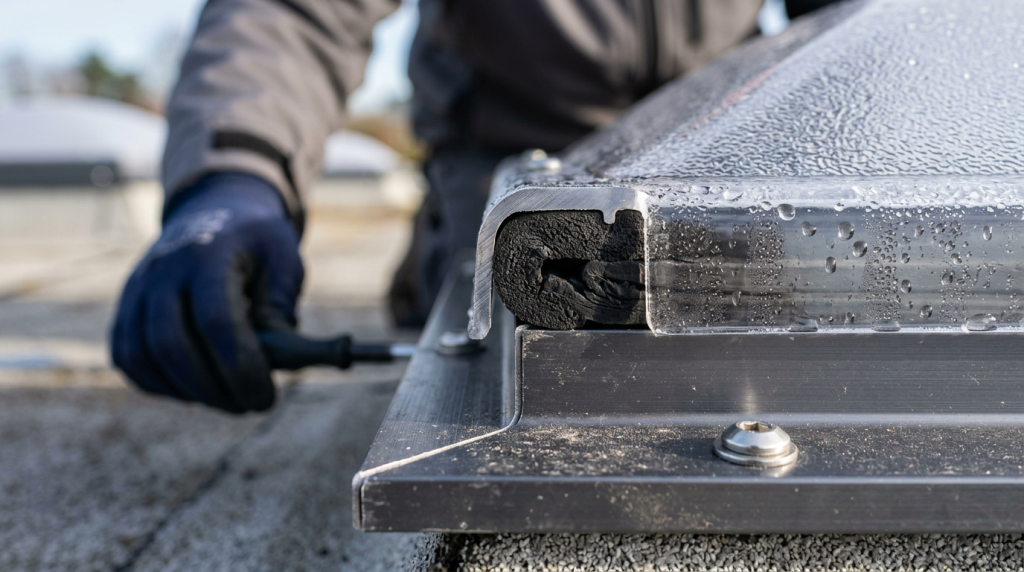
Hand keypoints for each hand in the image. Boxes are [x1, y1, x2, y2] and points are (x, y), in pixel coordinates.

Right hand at [111, 172, 303, 412]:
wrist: (211, 211)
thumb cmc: (257, 244)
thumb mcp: (284, 260)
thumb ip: (281, 309)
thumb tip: (272, 362)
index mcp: (208, 254)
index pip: (215, 319)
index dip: (240, 367)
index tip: (267, 397)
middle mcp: (162, 270)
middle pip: (170, 344)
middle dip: (214, 389)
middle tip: (252, 404)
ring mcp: (135, 290)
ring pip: (143, 357)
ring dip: (188, 392)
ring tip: (229, 398)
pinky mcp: (123, 310)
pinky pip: (128, 359)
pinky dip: (162, 385)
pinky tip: (197, 389)